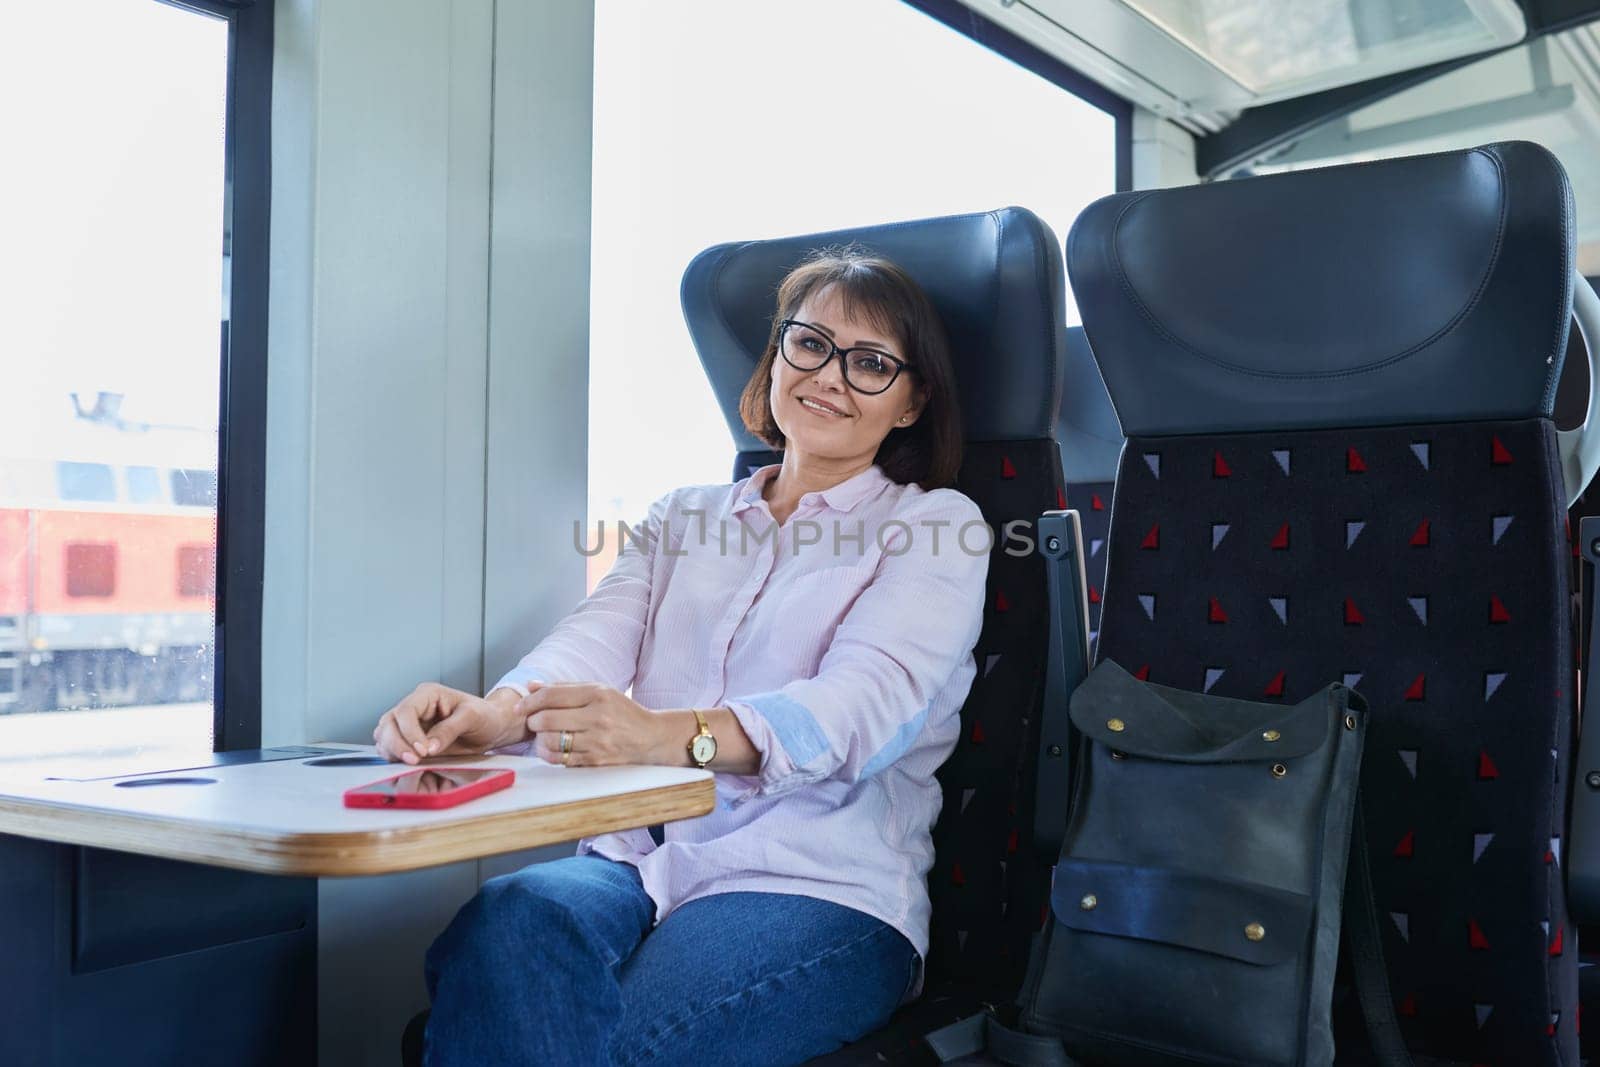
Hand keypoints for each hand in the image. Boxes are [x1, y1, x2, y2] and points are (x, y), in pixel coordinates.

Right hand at [373, 683, 515, 763]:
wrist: (491, 727)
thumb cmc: (484, 716)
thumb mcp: (472, 717)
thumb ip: (450, 729)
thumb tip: (429, 747)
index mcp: (428, 695)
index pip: (406, 711)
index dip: (410, 732)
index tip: (423, 751)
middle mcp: (414, 707)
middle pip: (389, 723)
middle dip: (397, 744)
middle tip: (415, 761)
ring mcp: (409, 725)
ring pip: (384, 736)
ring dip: (392, 752)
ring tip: (412, 763)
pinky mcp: (409, 740)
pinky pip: (390, 748)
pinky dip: (394, 757)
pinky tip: (409, 765)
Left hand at [519, 683, 662, 766]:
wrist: (651, 737)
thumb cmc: (623, 712)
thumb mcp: (599, 691)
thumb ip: (565, 688)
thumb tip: (532, 686)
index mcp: (598, 694)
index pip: (552, 695)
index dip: (530, 701)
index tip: (521, 707)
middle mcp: (597, 717)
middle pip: (547, 719)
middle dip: (532, 721)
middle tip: (532, 722)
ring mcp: (597, 741)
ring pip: (551, 741)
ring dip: (539, 740)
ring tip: (542, 736)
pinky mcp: (596, 761)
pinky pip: (561, 760)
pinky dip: (549, 754)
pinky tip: (551, 749)